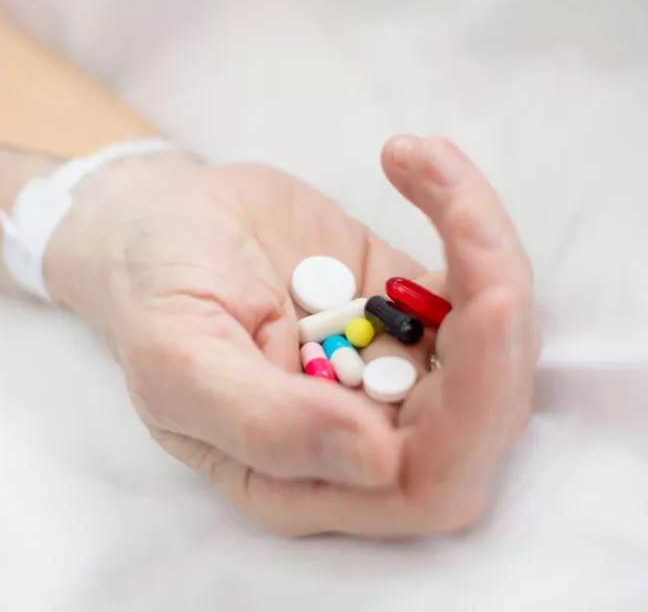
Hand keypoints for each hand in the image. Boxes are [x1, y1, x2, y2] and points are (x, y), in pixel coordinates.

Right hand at [44, 135, 537, 535]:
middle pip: (482, 419)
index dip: (464, 426)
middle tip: (473, 239)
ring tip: (421, 165)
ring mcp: (396, 368)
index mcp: (304, 480)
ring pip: (496, 343)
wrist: (152, 224)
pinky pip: (477, 273)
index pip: (421, 488)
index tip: (463, 329)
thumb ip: (264, 423)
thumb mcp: (179, 360)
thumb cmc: (150, 298)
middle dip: (496, 334)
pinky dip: (463, 208)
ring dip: (486, 251)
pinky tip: (410, 159)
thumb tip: (378, 463)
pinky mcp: (414, 304)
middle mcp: (364, 437)